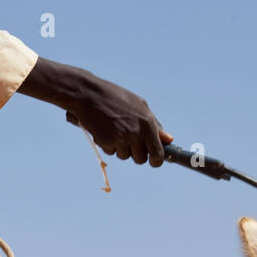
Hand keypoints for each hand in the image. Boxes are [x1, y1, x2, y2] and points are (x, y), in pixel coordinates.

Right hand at [18, 57, 171, 166]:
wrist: (89, 94)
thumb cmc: (115, 97)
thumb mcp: (139, 106)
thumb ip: (154, 124)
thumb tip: (168, 139)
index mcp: (147, 123)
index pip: (157, 152)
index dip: (157, 160)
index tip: (154, 161)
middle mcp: (136, 133)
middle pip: (140, 158)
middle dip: (135, 153)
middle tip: (128, 141)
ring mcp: (120, 138)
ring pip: (124, 156)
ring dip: (120, 148)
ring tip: (114, 130)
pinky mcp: (106, 142)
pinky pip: (110, 152)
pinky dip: (108, 145)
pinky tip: (104, 130)